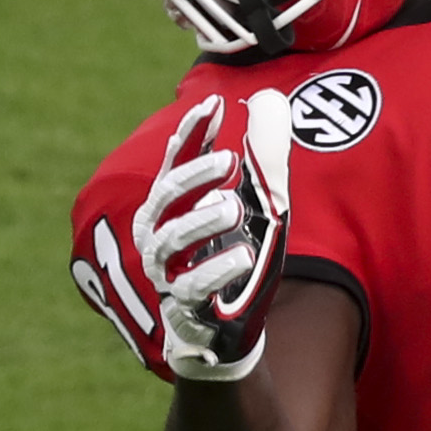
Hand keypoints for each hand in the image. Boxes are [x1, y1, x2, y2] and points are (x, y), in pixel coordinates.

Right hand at [129, 89, 292, 382]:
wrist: (232, 331)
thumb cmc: (240, 258)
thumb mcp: (263, 204)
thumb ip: (265, 157)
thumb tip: (268, 99)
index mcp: (176, 206)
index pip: (176, 162)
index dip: (191, 134)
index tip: (213, 104)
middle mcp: (162, 236)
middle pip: (165, 198)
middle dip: (194, 176)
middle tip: (231, 159)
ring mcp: (168, 273)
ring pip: (168, 242)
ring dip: (200, 221)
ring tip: (234, 205)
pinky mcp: (185, 309)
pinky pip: (190, 288)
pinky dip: (214, 270)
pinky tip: (242, 254)